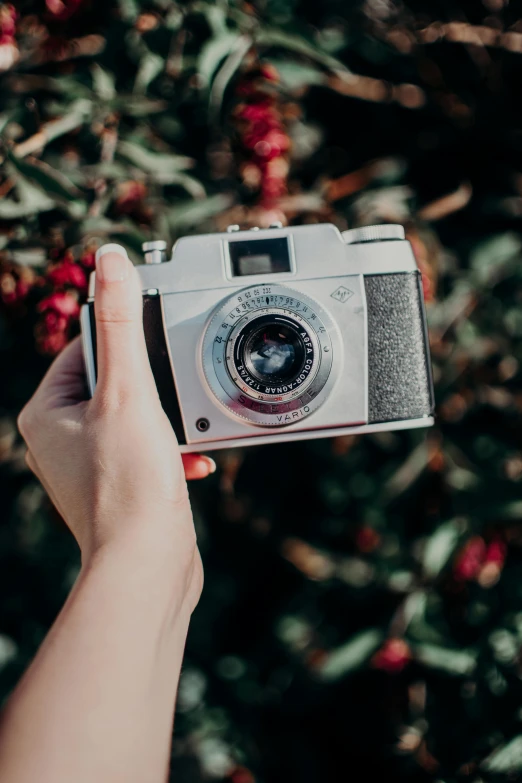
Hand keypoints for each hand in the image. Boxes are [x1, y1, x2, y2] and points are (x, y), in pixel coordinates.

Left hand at [17, 244, 209, 608]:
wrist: (149, 564)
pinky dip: (170, 451)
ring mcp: (89, 465)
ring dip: (168, 421)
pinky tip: (189, 461)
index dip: (128, 340)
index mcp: (46, 411)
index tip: (157, 346)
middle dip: (156, 388)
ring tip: (181, 434)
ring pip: (136, 417)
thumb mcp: (128, 390)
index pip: (87, 347)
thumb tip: (110, 260)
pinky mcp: (118, 486)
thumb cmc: (130, 486)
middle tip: (175, 398)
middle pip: (116, 382)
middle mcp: (60, 438)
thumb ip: (121, 322)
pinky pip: (146, 450)